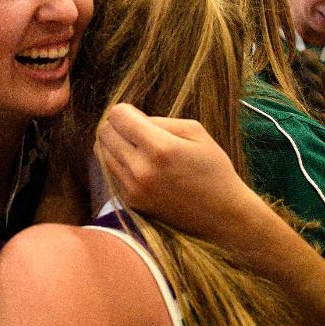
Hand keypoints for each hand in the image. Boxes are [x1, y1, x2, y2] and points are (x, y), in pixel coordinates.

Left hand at [94, 103, 256, 239]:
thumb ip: (159, 121)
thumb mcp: (195, 132)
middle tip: (135, 129)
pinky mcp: (131, 202)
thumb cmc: (214, 169)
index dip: (125, 110)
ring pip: (101, 153)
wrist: (222, 215)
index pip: (117, 116)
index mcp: (159, 148)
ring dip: (114, 144)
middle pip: (104, 133)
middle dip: (116, 125)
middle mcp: (140, 170)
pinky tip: (138, 165)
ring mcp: (133, 189)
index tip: (138, 116)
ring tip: (136, 146)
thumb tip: (131, 119)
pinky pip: (110, 172)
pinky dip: (118, 163)